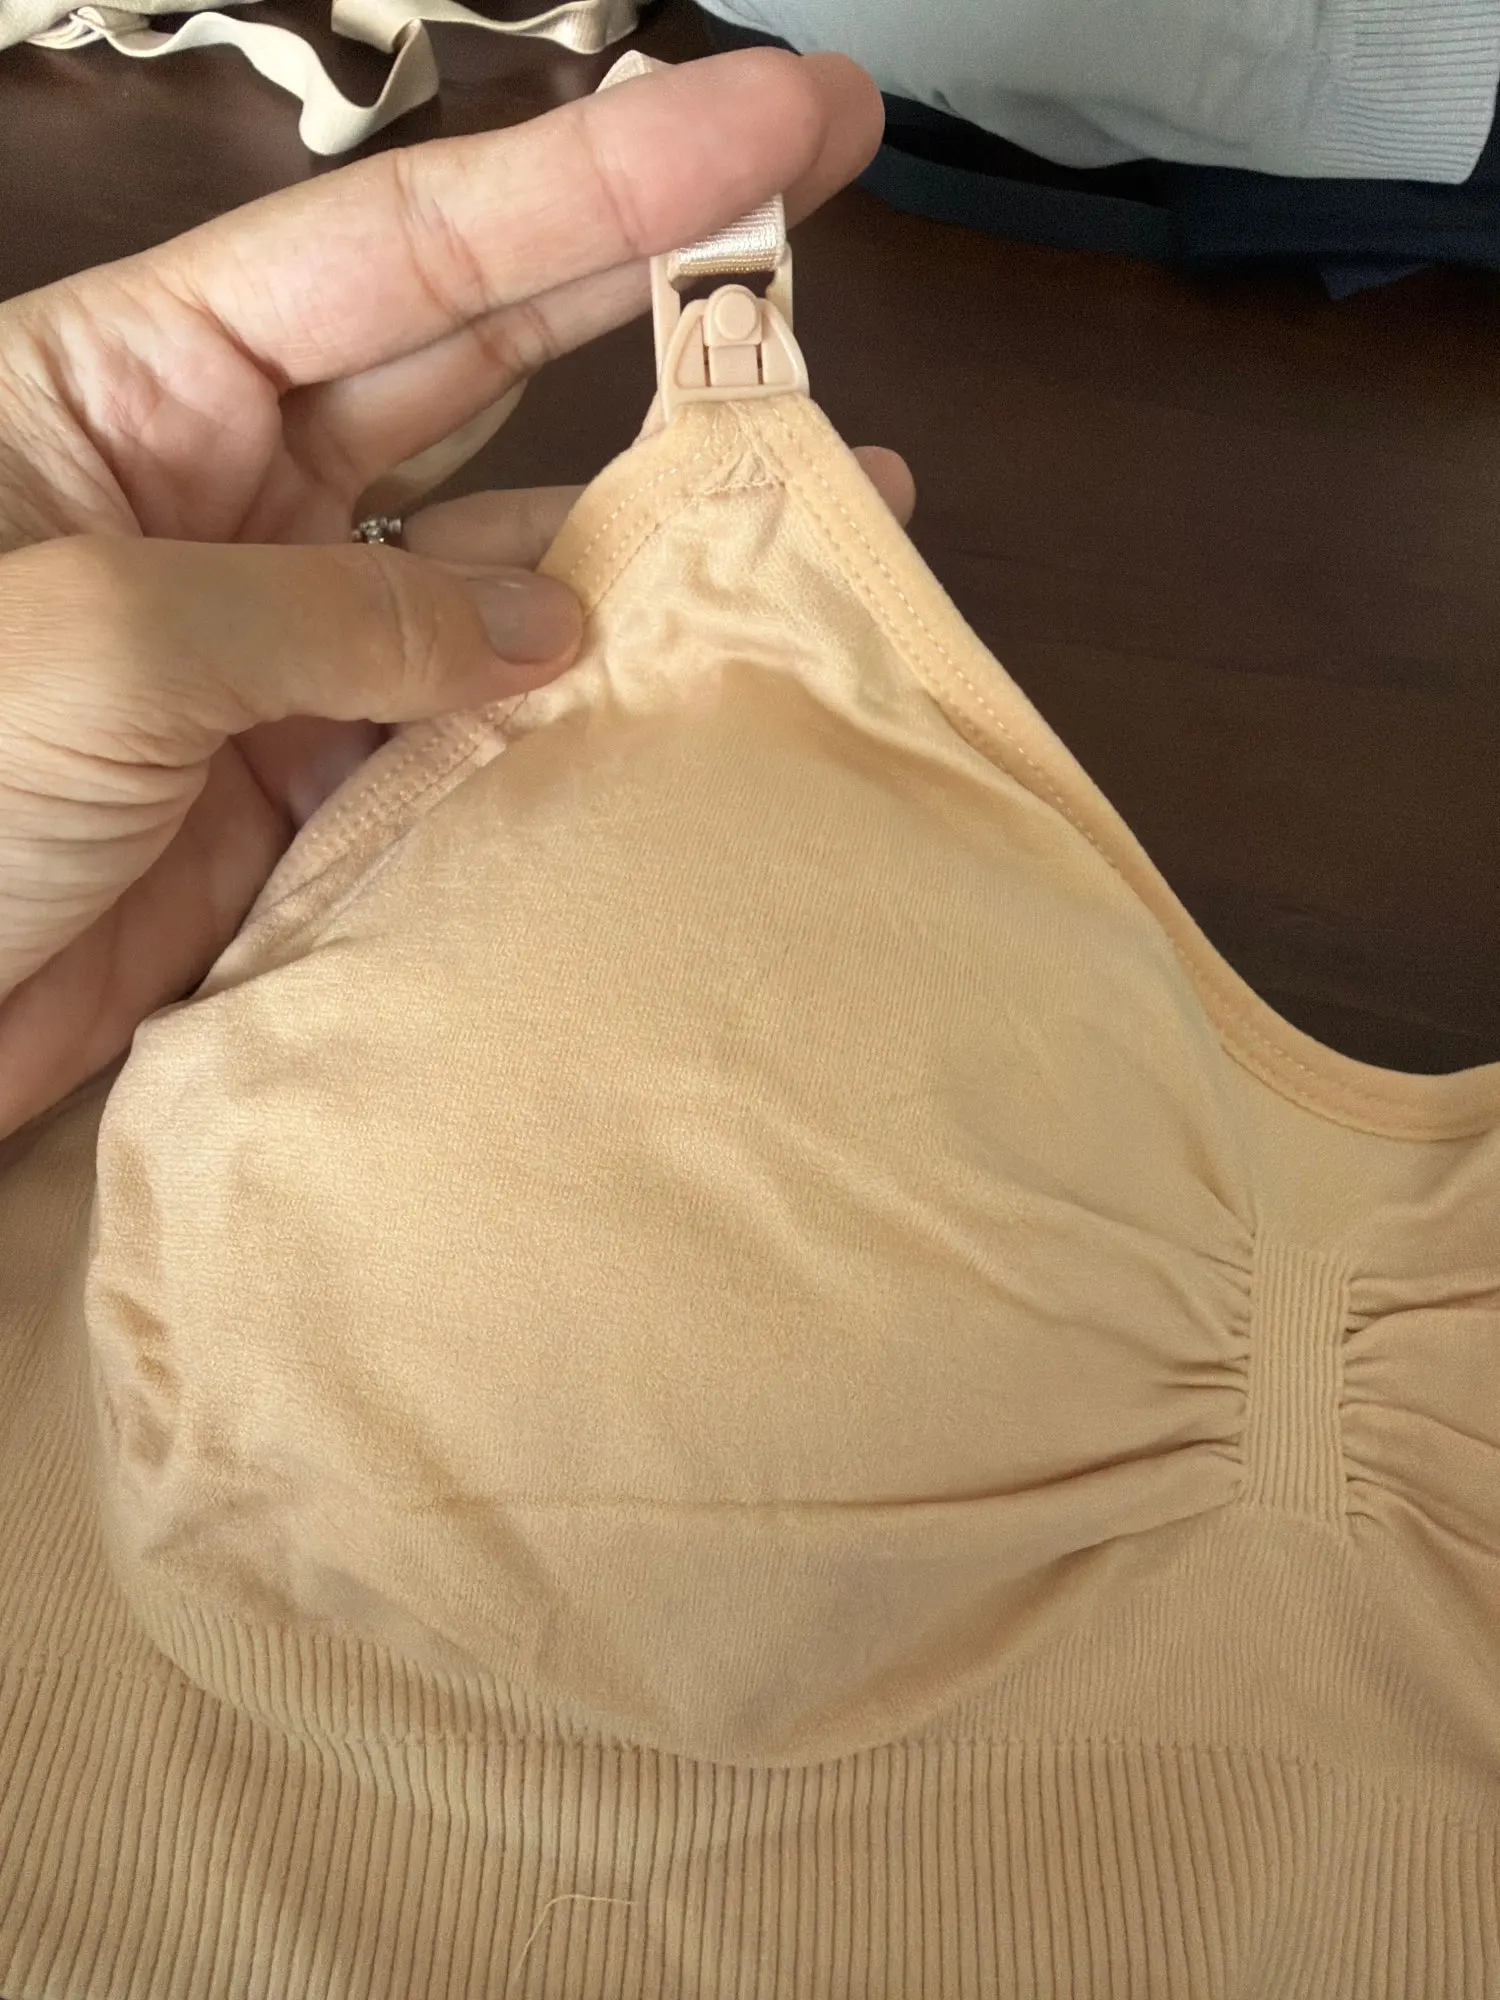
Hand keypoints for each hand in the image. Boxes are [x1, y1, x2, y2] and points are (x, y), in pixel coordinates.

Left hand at [0, 50, 899, 1138]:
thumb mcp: (103, 645)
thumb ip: (339, 613)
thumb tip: (547, 627)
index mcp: (130, 385)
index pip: (403, 250)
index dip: (600, 180)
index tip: (767, 125)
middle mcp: (217, 494)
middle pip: (474, 368)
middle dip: (649, 300)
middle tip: (815, 252)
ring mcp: (270, 649)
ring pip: (493, 571)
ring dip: (640, 547)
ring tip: (810, 516)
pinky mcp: (296, 793)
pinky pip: (463, 735)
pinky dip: (566, 727)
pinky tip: (674, 701)